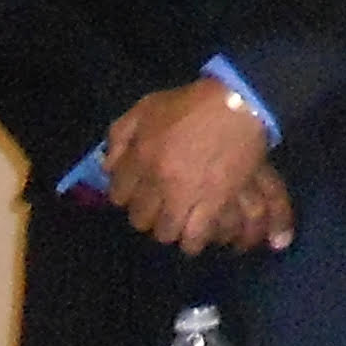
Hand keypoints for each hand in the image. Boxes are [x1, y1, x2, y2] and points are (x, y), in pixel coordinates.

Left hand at [105, 78, 286, 254]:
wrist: (237, 104)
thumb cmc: (189, 104)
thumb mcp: (145, 108)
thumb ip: (120, 136)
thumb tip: (108, 167)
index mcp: (140, 157)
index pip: (119, 195)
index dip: (126, 196)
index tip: (136, 193)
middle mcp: (159, 181)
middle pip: (140, 218)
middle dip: (146, 216)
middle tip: (156, 209)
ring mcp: (187, 194)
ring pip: (166, 232)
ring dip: (168, 231)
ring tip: (176, 225)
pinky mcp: (215, 203)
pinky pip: (196, 235)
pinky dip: (192, 241)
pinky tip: (194, 236)